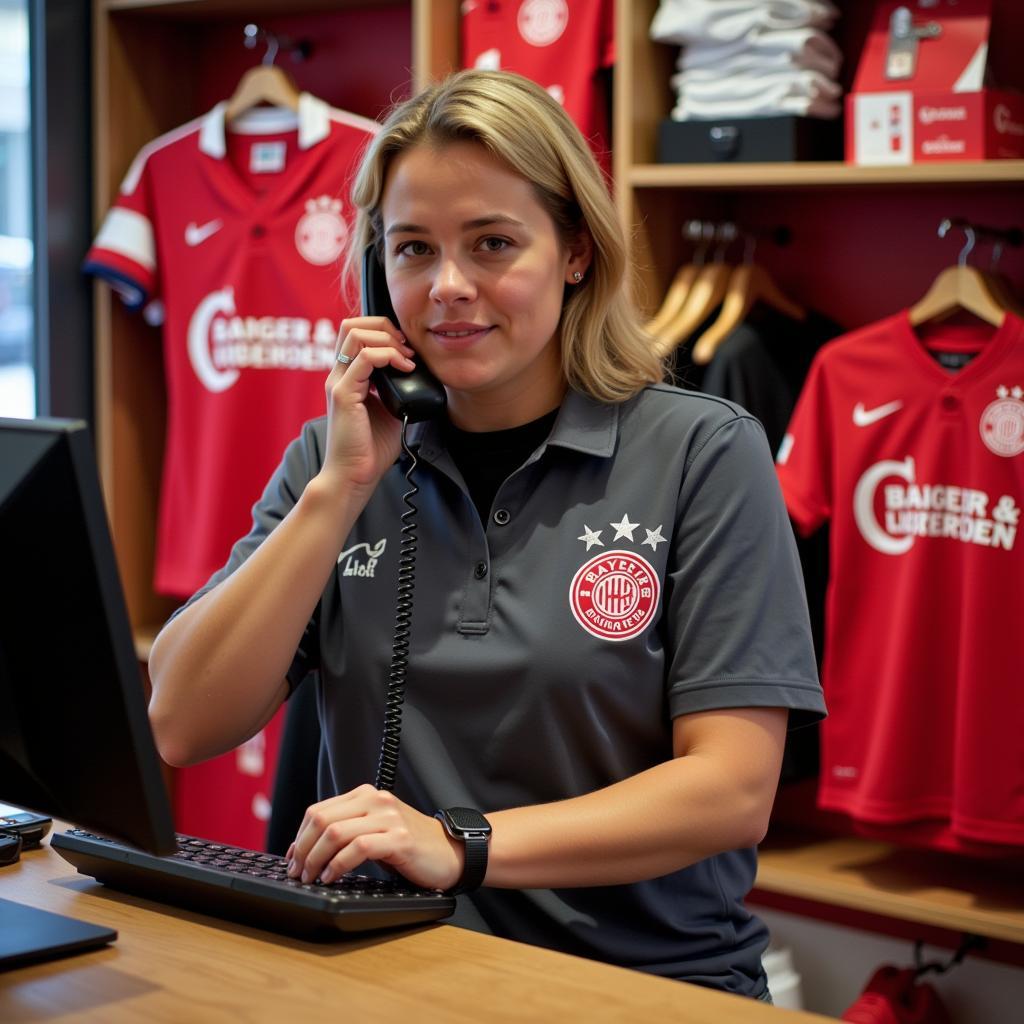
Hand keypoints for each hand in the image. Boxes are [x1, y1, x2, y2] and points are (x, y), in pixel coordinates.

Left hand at [286, 784, 463, 890]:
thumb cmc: (411, 847)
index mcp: (366, 795)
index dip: (299, 837)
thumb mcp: (376, 829)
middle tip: (298, 873)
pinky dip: (338, 865)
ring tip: (312, 877)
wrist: (452, 852)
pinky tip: (332, 877)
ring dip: (316, 859)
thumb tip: (307, 848)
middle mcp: (376, 800)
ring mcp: (388, 818)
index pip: (318, 811)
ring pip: (335, 833)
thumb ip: (348, 829)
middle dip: (302, 850)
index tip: (293, 859)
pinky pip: (358, 848)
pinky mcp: (399, 838)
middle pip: (322, 820)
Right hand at [319, 316, 419, 492]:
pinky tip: (405, 369)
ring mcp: (338, 382)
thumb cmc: (370, 450)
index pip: (357, 333)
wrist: (354, 476)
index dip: (384, 331)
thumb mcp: (390, 411)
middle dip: (385, 327)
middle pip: (352, 324)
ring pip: (356, 334)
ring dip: (388, 340)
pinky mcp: (343, 394)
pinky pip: (365, 358)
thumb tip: (417, 375)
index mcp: (347, 377)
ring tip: (407, 358)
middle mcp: (339, 375)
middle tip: (407, 347)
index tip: (407, 349)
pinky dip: (389, 356)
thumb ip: (397, 389)